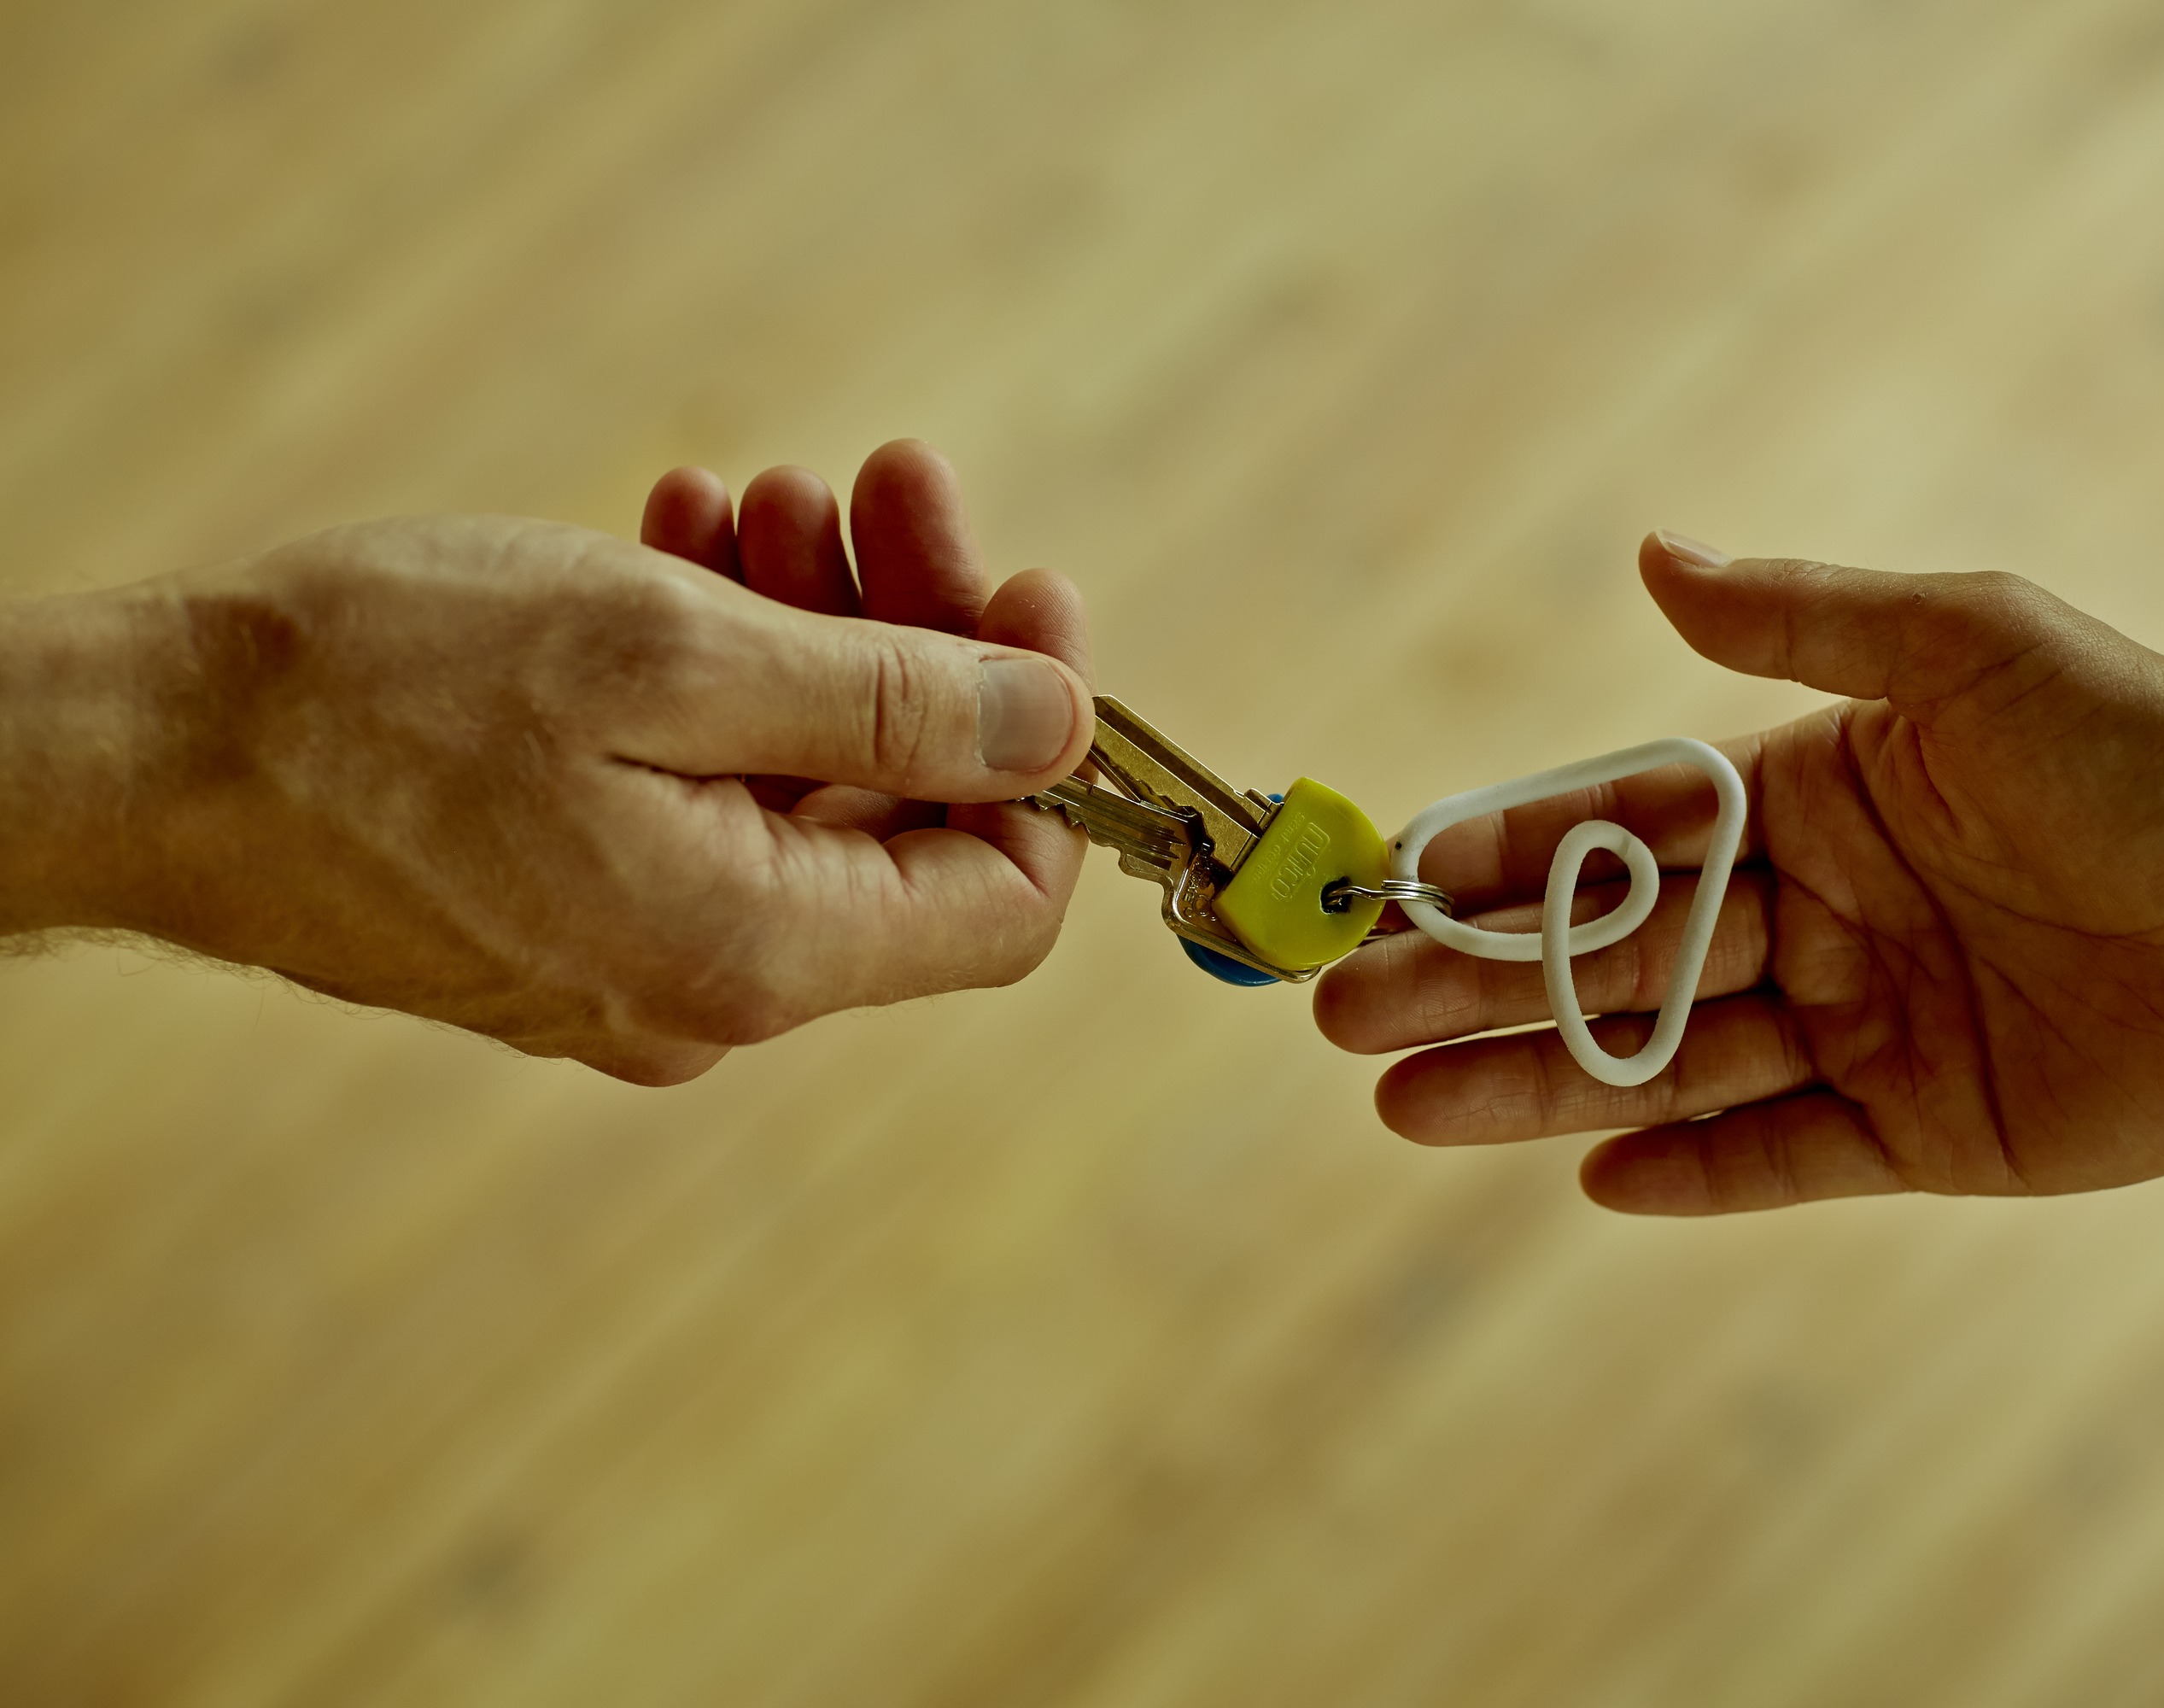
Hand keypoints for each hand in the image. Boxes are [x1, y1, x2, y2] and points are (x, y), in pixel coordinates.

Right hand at [0, 441, 1092, 1083]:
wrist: (141, 753)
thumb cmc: (372, 695)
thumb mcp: (664, 653)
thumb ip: (892, 701)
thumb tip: (1061, 726)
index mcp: (757, 952)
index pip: (1006, 898)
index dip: (1044, 746)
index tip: (1028, 593)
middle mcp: (713, 989)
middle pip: (904, 816)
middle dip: (913, 633)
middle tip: (880, 484)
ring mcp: (638, 957)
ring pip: (800, 786)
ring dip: (810, 626)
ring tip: (758, 499)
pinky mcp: (572, 911)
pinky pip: (702, 794)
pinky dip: (718, 671)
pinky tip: (684, 545)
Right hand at [1316, 536, 2163, 1214]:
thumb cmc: (2152, 750)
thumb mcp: (1973, 647)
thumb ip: (1805, 620)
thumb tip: (1653, 554)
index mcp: (1805, 793)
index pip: (1609, 826)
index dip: (1492, 852)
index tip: (1381, 873)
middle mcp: (1814, 908)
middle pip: (1604, 954)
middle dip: (1469, 979)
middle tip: (1339, 1008)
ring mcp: (1861, 1022)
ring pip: (1663, 1060)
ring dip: (1533, 1081)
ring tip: (1402, 1102)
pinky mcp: (1924, 1127)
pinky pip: (1779, 1155)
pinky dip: (1687, 1172)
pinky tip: (1585, 1177)